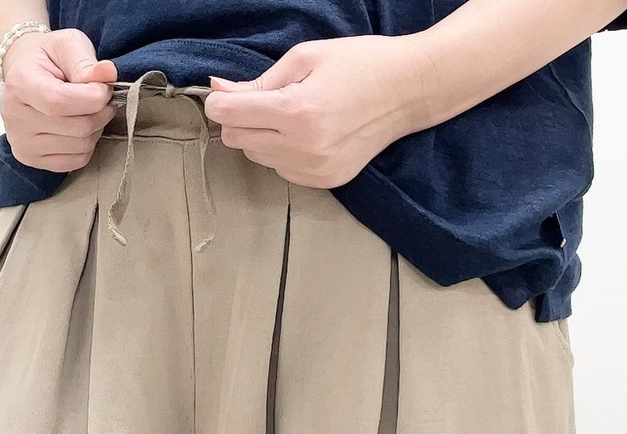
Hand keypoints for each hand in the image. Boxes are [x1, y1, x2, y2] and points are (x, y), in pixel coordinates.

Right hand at [0, 28, 118, 172]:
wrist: (25, 76)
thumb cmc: (48, 59)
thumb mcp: (66, 46)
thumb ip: (86, 61)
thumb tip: (108, 74)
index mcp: (19, 85)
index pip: (60, 103)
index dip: (93, 98)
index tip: (104, 87)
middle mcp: (14, 118)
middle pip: (78, 127)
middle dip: (100, 111)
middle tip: (100, 97)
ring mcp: (22, 143)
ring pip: (82, 146)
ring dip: (96, 128)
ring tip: (87, 110)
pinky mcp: (32, 160)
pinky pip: (77, 161)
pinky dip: (87, 145)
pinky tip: (79, 127)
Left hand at [202, 35, 436, 188]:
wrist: (408, 91)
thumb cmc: (359, 64)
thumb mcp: (305, 58)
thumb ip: (259, 81)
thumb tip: (218, 90)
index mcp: (297, 112)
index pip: (229, 115)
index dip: (220, 101)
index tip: (225, 93)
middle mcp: (304, 148)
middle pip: (237, 139)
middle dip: (241, 118)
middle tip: (265, 100)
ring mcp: (315, 170)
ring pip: (257, 157)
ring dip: (262, 137)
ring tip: (292, 116)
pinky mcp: (326, 182)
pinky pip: (281, 170)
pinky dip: (282, 153)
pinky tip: (306, 134)